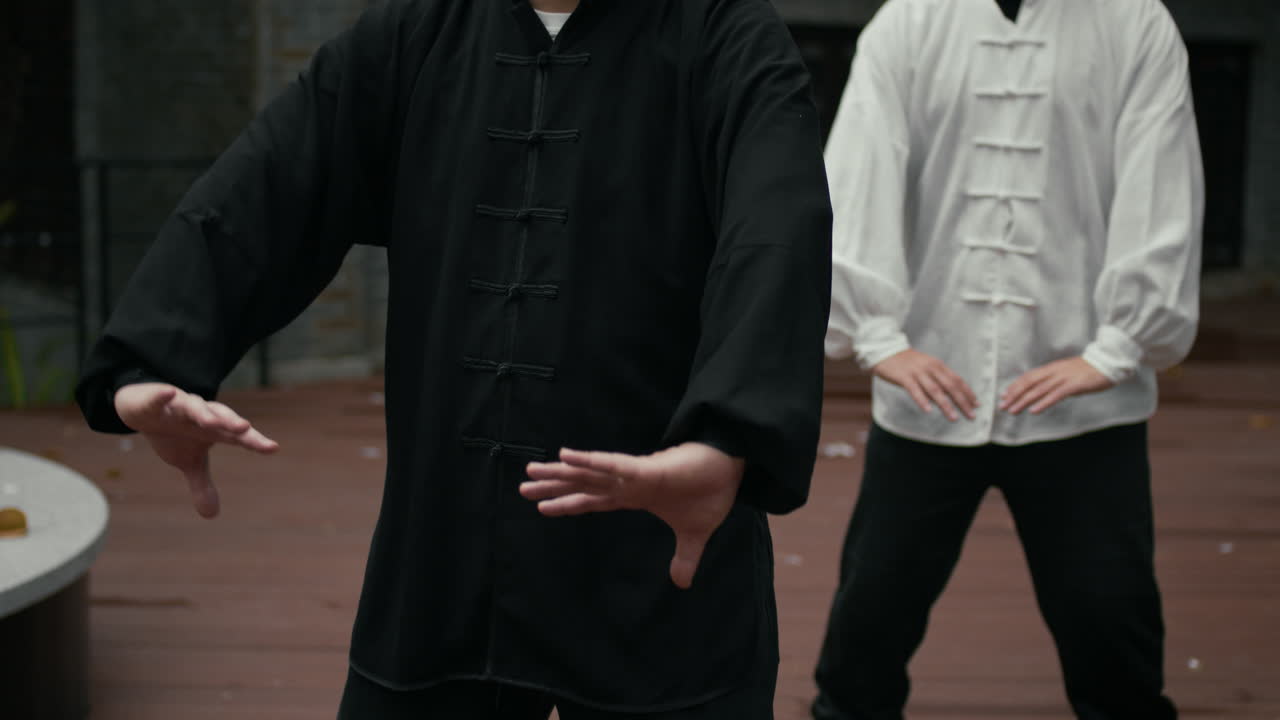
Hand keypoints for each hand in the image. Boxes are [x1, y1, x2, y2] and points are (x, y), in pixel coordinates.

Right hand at [114, 383, 277, 517]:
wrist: (143, 409)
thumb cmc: (173, 434)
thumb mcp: (187, 462)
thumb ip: (202, 485)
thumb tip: (212, 516)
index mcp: (213, 429)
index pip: (238, 436)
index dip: (254, 441)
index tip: (273, 448)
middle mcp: (201, 414)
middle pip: (221, 416)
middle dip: (231, 422)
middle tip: (245, 428)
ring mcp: (179, 405)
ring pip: (194, 406)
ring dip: (203, 413)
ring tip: (211, 423)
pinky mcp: (156, 399)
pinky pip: (160, 396)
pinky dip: (164, 395)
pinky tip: (169, 392)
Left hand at [521, 442, 743, 589]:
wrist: (731, 470)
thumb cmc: (710, 493)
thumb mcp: (694, 534)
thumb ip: (684, 558)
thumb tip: (681, 584)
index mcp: (635, 496)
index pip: (593, 501)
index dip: (568, 502)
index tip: (541, 505)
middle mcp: (627, 483)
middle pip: (583, 485)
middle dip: (553, 485)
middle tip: (522, 486)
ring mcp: (634, 475)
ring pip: (589, 473)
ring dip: (560, 472)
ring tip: (532, 470)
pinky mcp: (646, 470)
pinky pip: (611, 465)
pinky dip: (588, 461)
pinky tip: (566, 455)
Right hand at [872, 349, 977, 420]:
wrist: (885, 349)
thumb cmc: (906, 362)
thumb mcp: (925, 367)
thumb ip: (936, 380)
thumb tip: (948, 398)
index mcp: (937, 365)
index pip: (957, 380)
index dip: (968, 392)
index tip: (977, 405)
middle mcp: (930, 368)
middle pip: (950, 386)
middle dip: (962, 402)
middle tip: (971, 416)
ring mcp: (917, 372)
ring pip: (935, 390)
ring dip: (946, 405)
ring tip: (954, 418)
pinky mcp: (904, 377)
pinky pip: (914, 390)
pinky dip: (922, 400)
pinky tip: (928, 410)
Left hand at [1001, 357, 1113, 414]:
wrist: (1109, 362)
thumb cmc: (1089, 370)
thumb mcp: (1067, 372)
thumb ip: (1055, 380)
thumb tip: (1043, 391)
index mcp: (1052, 368)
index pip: (1028, 377)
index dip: (1015, 386)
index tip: (1004, 396)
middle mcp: (1054, 372)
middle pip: (1029, 383)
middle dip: (1014, 395)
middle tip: (1002, 406)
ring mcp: (1064, 378)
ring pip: (1039, 390)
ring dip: (1024, 401)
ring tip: (1013, 411)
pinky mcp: (1074, 385)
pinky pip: (1056, 395)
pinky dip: (1043, 403)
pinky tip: (1034, 411)